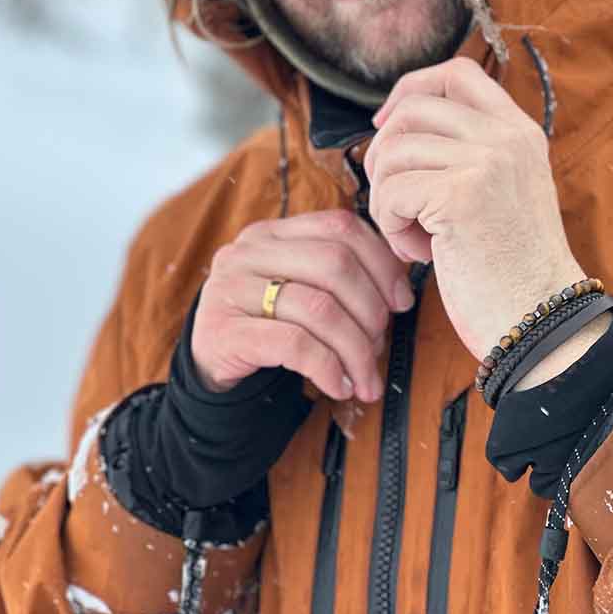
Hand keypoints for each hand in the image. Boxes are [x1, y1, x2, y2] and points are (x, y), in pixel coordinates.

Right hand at [191, 211, 412, 402]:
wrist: (210, 367)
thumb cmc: (269, 327)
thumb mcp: (300, 289)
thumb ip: (341, 278)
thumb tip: (400, 293)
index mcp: (274, 232)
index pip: (341, 227)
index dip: (382, 263)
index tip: (401, 302)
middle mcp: (249, 251)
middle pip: (335, 264)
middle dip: (371, 310)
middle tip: (380, 345)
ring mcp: (231, 288)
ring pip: (319, 308)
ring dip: (356, 350)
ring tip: (365, 378)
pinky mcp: (223, 331)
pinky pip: (295, 345)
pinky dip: (328, 368)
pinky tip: (339, 386)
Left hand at [364, 57, 585, 360]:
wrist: (542, 322)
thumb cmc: (512, 269)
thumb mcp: (502, 192)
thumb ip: (469, 154)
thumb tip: (395, 128)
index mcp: (520, 132)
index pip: (458, 73)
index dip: (412, 89)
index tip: (388, 125)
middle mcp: (506, 137)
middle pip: (413, 109)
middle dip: (384, 154)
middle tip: (396, 201)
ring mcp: (486, 162)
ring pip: (393, 153)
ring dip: (389, 200)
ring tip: (417, 237)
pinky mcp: (459, 196)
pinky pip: (390, 194)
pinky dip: (392, 228)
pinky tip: (422, 254)